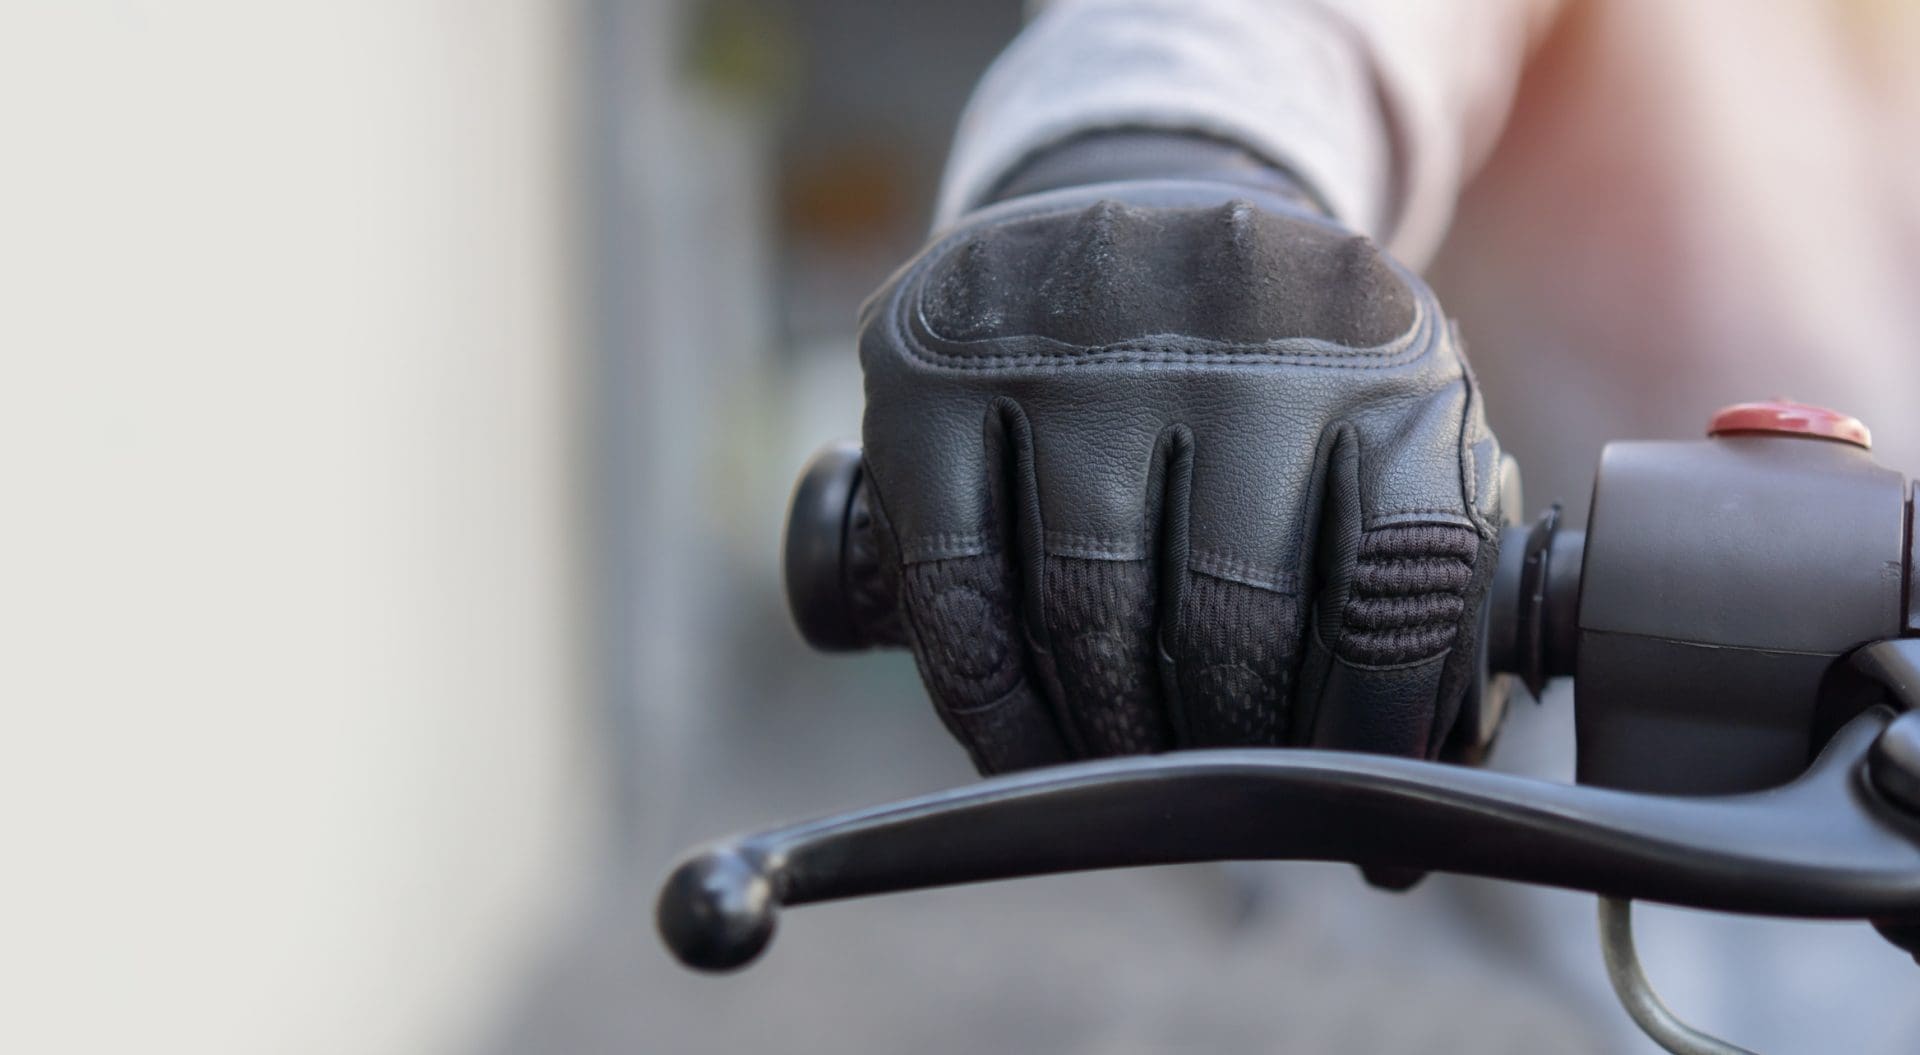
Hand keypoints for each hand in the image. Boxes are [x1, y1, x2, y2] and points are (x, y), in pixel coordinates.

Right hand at [854, 162, 1504, 773]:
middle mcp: (1225, 315)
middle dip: (1229, 747)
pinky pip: (957, 593)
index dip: (1373, 729)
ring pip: (1086, 614)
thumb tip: (1423, 762)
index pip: (1393, 586)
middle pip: (1231, 617)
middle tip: (1224, 799)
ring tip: (1132, 779)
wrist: (1139, 204)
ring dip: (1109, 740)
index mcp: (1380, 338)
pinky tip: (1026, 751)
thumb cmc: (1279, 366)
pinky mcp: (928, 364)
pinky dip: (990, 704)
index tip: (1355, 805)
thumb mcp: (1388, 413)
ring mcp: (1062, 333)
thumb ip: (1417, 561)